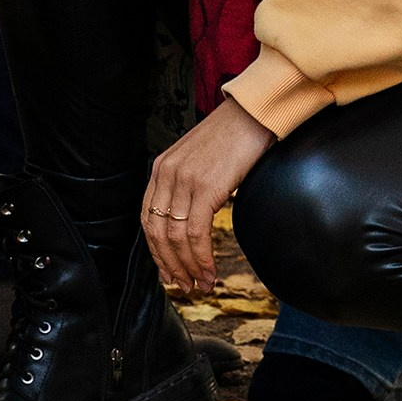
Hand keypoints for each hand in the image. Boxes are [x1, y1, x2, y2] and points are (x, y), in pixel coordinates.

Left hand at [140, 99, 274, 294]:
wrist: (252, 114)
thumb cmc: (233, 137)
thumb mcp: (199, 160)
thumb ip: (189, 184)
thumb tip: (193, 216)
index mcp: (161, 167)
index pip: (148, 218)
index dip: (156, 250)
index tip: (168, 271)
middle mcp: (166, 173)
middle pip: (158, 232)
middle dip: (170, 264)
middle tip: (184, 285)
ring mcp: (184, 180)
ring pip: (176, 237)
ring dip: (188, 267)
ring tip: (201, 284)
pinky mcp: (206, 187)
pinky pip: (196, 233)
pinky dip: (202, 258)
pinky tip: (210, 271)